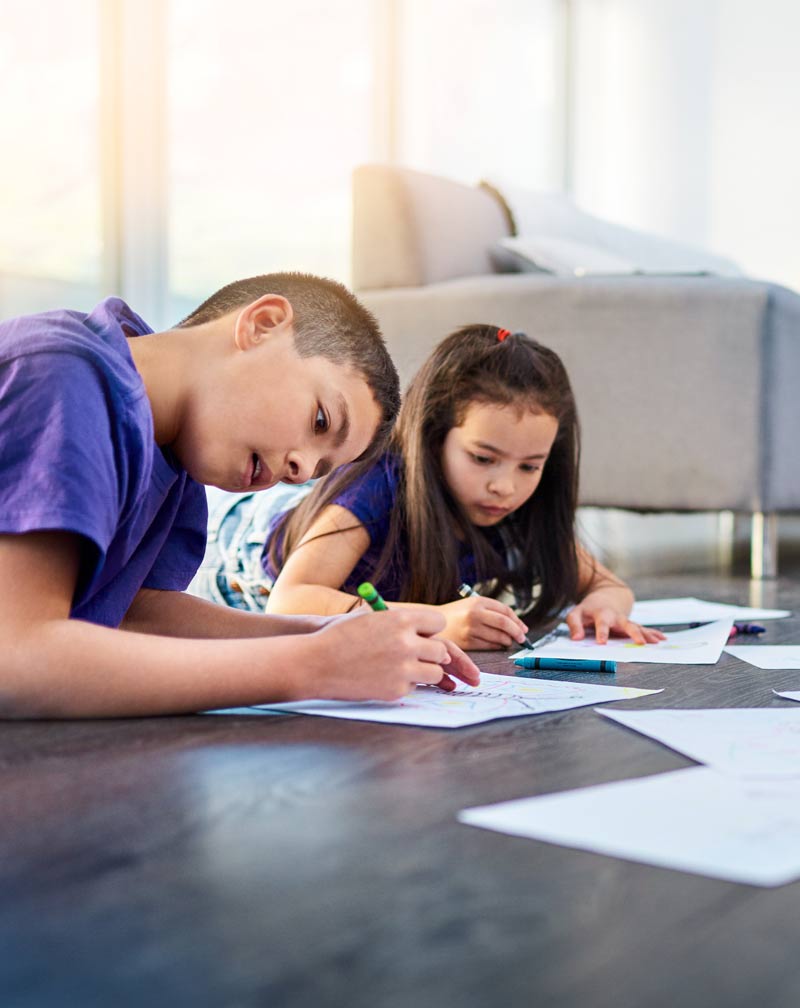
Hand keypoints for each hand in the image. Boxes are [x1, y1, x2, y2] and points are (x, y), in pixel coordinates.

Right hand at [305, 608, 479, 700]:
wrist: (316, 663)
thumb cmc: (340, 637)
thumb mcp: (370, 617)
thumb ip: (399, 622)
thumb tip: (426, 633)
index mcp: (400, 619)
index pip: (437, 622)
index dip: (430, 629)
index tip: (424, 635)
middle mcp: (406, 643)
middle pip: (440, 650)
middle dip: (430, 653)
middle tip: (414, 656)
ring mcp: (403, 668)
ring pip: (435, 672)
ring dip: (423, 671)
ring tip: (401, 668)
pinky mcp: (397, 690)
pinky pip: (415, 687)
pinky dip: (404, 684)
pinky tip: (382, 678)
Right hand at [440, 596, 529, 649]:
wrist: (431, 625)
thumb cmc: (455, 616)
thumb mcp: (471, 605)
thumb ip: (491, 611)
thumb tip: (517, 625)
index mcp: (477, 601)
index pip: (505, 610)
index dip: (517, 621)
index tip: (523, 629)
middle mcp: (474, 613)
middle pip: (504, 623)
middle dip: (517, 632)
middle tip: (522, 638)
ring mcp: (470, 628)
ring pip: (498, 637)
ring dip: (507, 641)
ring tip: (508, 642)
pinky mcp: (467, 642)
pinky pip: (489, 646)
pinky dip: (497, 647)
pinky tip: (498, 646)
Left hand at [566, 602, 665, 645]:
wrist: (605, 596)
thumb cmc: (588, 609)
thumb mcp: (576, 614)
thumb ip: (575, 625)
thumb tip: (576, 639)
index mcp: (602, 614)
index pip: (602, 623)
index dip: (602, 632)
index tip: (601, 643)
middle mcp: (617, 617)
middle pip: (626, 624)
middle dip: (634, 633)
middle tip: (641, 643)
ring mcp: (626, 620)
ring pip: (638, 626)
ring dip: (647, 634)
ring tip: (656, 642)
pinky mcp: (631, 624)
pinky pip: (643, 629)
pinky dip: (652, 633)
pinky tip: (662, 639)